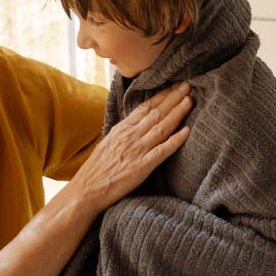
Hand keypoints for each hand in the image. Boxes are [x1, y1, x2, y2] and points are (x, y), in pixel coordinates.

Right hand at [70, 81, 191, 213]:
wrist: (85, 190)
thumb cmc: (95, 170)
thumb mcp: (107, 144)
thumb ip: (123, 134)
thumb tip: (134, 125)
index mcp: (121, 130)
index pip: (145, 108)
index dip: (162, 96)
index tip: (174, 86)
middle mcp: (130, 136)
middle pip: (155, 113)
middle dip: (173, 98)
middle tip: (188, 85)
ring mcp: (136, 150)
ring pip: (161, 127)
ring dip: (177, 112)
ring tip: (190, 100)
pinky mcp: (141, 167)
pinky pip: (162, 152)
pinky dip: (175, 141)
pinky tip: (187, 132)